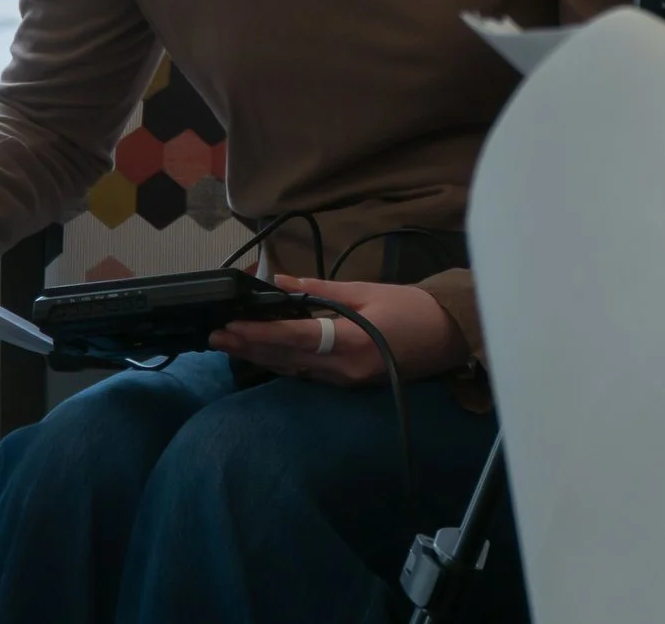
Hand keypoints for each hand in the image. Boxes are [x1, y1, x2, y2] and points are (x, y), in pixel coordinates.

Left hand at [210, 276, 467, 385]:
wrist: (450, 336)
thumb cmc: (412, 308)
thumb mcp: (366, 290)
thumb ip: (319, 289)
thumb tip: (279, 280)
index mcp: (351, 342)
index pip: (295, 338)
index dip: (259, 332)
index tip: (230, 325)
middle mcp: (343, 369)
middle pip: (286, 358)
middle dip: (249, 346)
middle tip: (215, 334)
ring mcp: (345, 381)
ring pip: (292, 369)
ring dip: (260, 355)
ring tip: (228, 343)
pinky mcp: (347, 384)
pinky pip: (307, 373)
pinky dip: (282, 360)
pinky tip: (262, 351)